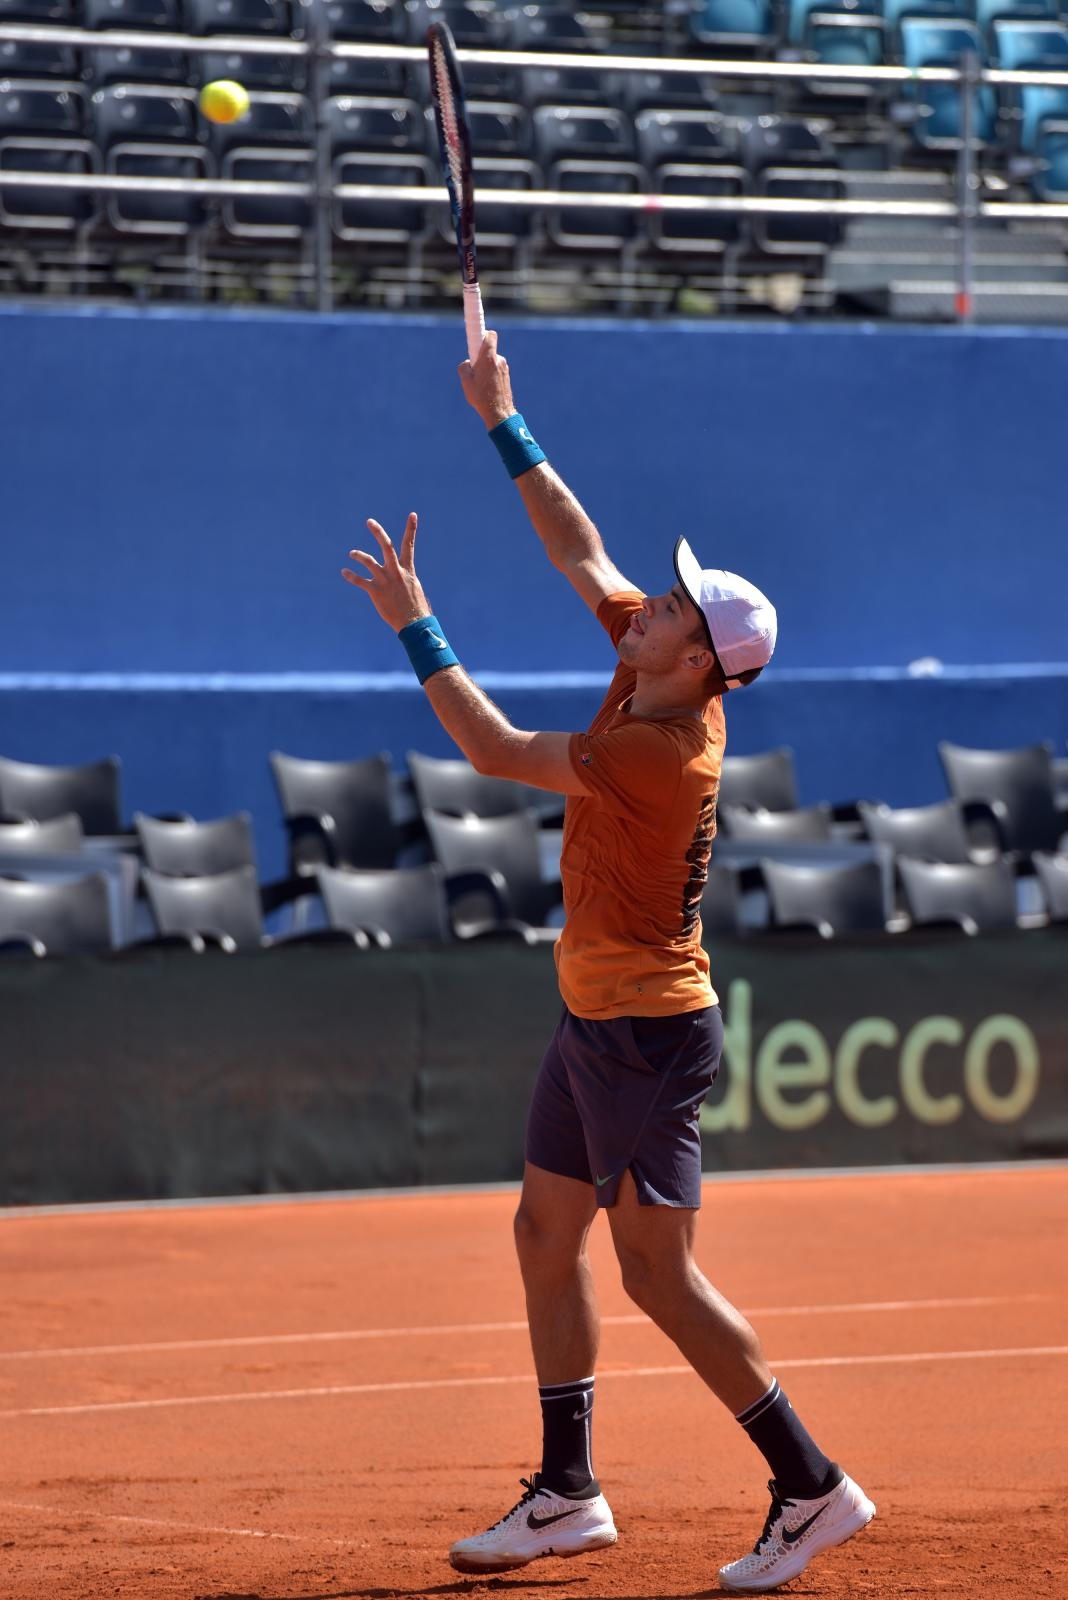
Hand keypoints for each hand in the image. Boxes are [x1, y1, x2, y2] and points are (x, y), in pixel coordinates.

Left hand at [341, 513, 430, 632]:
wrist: (414, 623)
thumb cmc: (416, 608)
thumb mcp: (414, 589)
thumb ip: (405, 579)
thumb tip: (402, 578)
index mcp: (408, 570)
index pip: (410, 545)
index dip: (411, 529)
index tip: (413, 514)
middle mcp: (396, 572)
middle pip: (387, 546)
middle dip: (378, 532)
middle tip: (369, 521)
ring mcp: (385, 581)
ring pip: (369, 561)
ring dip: (359, 555)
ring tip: (351, 553)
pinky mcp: (375, 591)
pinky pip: (359, 581)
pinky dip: (350, 576)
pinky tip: (344, 572)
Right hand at [458, 329, 515, 428]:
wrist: (499, 413)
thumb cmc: (481, 397)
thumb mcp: (466, 381)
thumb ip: (464, 367)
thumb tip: (468, 363)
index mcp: (489, 358)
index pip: (490, 335)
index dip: (483, 334)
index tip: (477, 335)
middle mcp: (499, 360)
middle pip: (488, 350)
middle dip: (480, 356)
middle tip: (474, 369)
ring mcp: (504, 368)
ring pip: (492, 362)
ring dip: (485, 368)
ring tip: (480, 383)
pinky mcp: (506, 376)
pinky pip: (495, 370)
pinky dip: (490, 375)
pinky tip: (486, 387)